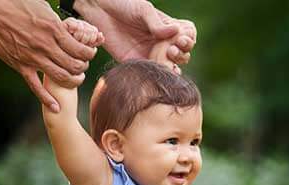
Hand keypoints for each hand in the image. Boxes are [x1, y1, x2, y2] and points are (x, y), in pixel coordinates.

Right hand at [0, 0, 100, 111]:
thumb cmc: (14, 2)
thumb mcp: (41, 7)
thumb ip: (56, 21)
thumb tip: (68, 27)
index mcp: (53, 29)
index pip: (80, 49)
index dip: (89, 53)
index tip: (89, 52)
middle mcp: (45, 45)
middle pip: (74, 65)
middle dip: (83, 68)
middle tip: (83, 66)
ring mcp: (33, 58)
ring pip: (61, 78)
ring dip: (73, 81)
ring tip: (76, 79)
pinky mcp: (20, 66)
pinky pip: (36, 87)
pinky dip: (47, 99)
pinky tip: (56, 107)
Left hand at [74, 0, 195, 67]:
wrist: (99, 10)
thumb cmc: (124, 4)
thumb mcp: (144, 10)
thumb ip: (158, 23)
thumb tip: (176, 32)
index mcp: (167, 27)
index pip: (188, 36)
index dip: (189, 40)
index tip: (182, 39)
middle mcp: (161, 42)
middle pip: (182, 54)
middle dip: (182, 53)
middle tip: (172, 49)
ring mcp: (150, 54)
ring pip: (170, 66)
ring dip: (174, 65)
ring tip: (168, 57)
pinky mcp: (136, 63)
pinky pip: (151, 73)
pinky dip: (158, 74)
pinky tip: (160, 70)